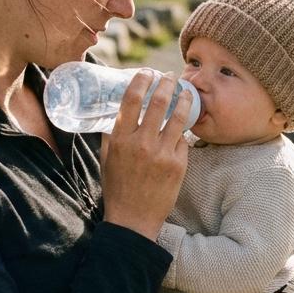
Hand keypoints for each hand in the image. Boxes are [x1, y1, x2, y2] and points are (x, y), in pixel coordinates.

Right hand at [100, 71, 191, 239]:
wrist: (134, 220)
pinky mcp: (178, 165)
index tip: (147, 72)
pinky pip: (182, 141)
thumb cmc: (117, 188)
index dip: (141, 81)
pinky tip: (181, 129)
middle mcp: (142, 143)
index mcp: (121, 140)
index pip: (131, 100)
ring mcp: (162, 154)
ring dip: (184, 100)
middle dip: (166, 83)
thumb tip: (117, 113)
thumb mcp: (107, 159)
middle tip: (170, 76)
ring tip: (186, 92)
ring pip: (178, 117)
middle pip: (158, 102)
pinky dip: (181, 133)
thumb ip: (112, 135)